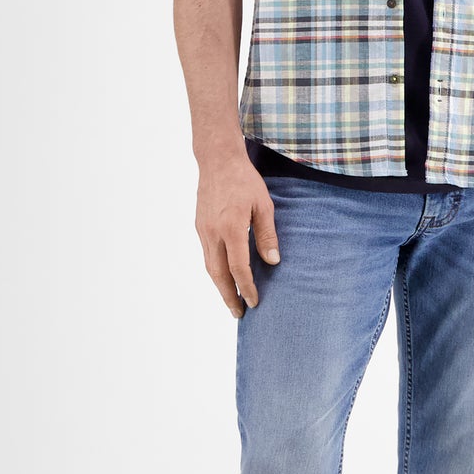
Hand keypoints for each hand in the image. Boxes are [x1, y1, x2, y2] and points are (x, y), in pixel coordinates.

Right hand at [196, 156, 279, 316]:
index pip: (238, 267)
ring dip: (220, 286)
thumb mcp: (264, 205)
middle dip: (229, 296)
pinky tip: (225, 276)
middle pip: (218, 274)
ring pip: (209, 266)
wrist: (217, 160)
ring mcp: (203, 230)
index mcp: (231, 227)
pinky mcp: (199, 226)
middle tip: (239, 313)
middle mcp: (213, 232)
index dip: (246, 287)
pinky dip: (215, 270)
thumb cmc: (244, 180)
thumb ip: (267, 235)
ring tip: (231, 300)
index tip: (254, 301)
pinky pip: (207, 255)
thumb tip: (273, 262)